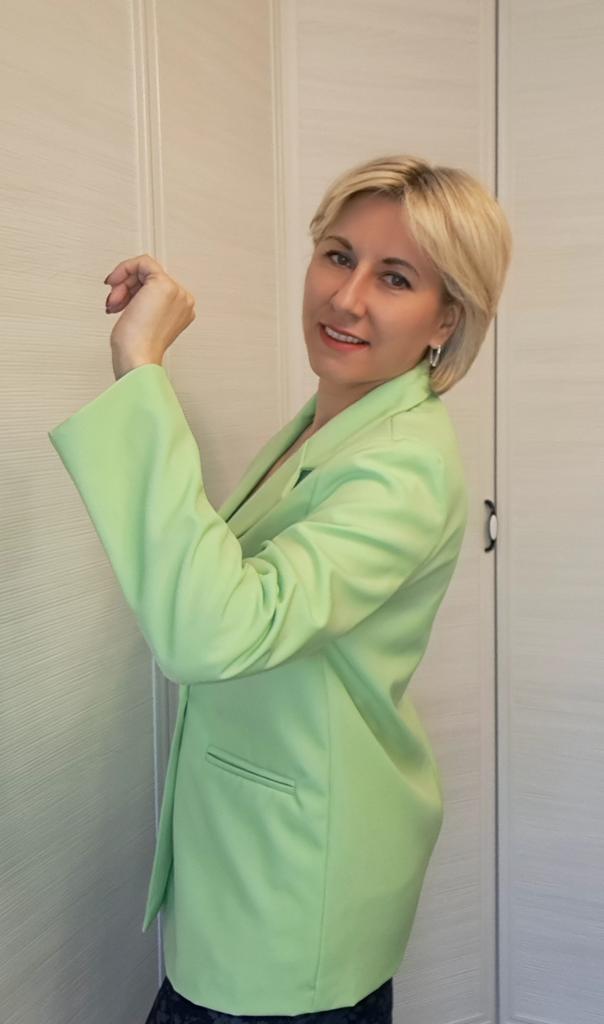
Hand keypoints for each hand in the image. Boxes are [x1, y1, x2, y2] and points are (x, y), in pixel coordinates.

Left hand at [104, 254, 195, 376]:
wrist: (137, 358)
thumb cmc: (136, 348)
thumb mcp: (141, 320)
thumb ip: (144, 303)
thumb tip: (131, 290)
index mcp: (181, 310)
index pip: (154, 287)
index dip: (132, 290)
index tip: (117, 301)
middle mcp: (182, 300)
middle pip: (149, 277)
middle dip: (125, 287)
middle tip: (113, 302)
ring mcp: (176, 292)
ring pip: (144, 270)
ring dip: (123, 284)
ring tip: (114, 302)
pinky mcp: (164, 285)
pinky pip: (143, 262)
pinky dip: (124, 269)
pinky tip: (115, 283)